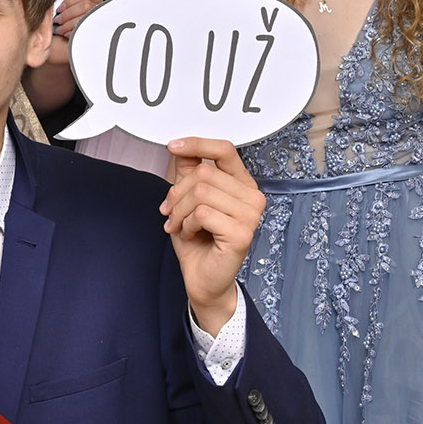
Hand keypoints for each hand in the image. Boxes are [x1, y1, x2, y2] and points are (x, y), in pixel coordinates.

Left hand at [48, 0, 102, 63]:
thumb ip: (67, 7)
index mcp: (95, 4)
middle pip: (86, 3)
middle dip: (68, 13)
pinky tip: (69, 36)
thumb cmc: (64, 38)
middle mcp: (101, 13)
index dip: (71, 0)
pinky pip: (87, 27)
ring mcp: (102, 23)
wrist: (63, 55)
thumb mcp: (65, 18)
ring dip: (69, 22)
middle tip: (58, 21)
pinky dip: (74, 30)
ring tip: (61, 30)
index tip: (60, 8)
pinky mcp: (99, 35)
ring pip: (87, 13)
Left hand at [160, 137, 265, 329]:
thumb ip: (188, 172)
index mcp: (242, 184)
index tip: (172, 146)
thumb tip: (180, 146)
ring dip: (179, 210)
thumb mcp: (187, 200)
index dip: (197, 143)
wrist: (203, 279)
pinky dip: (187, 224)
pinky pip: (202, 213)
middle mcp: (253, 197)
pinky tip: (190, 235)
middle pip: (204, 173)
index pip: (225, 150)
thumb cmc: (198, 241)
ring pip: (200, 192)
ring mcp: (251, 215)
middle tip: (169, 211)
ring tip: (177, 225)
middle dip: (177, 192)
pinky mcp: (242, 233)